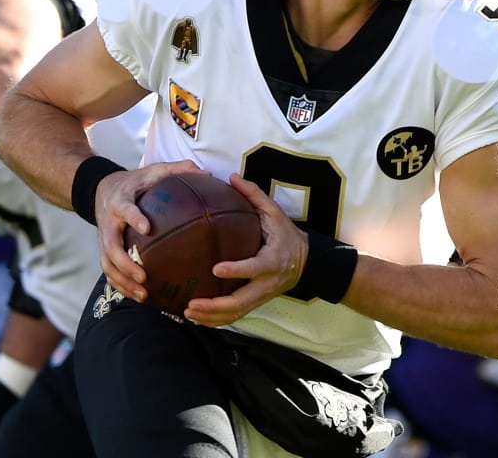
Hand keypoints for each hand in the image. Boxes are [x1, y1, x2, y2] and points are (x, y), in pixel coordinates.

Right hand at [94, 160, 209, 301]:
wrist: (103, 190)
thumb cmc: (136, 182)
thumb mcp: (154, 171)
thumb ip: (178, 170)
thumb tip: (207, 171)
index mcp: (120, 202)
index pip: (125, 210)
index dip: (134, 218)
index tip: (147, 228)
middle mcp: (109, 223)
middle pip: (110, 246)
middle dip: (125, 264)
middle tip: (144, 276)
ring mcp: (104, 239)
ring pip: (107, 265)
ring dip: (123, 281)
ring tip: (143, 294)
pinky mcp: (105, 251)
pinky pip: (110, 272)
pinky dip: (122, 286)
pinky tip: (142, 297)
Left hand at [182, 173, 308, 326]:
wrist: (308, 262)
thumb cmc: (288, 236)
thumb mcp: (276, 214)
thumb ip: (254, 196)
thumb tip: (231, 177)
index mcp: (272, 260)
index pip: (254, 268)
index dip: (237, 270)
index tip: (215, 268)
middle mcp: (267, 282)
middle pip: (241, 301)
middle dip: (215, 307)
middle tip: (191, 303)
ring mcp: (262, 296)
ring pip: (236, 313)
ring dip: (212, 317)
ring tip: (188, 312)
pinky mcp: (258, 303)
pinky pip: (236, 315)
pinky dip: (216, 320)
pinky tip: (197, 318)